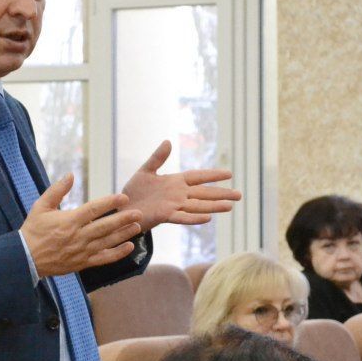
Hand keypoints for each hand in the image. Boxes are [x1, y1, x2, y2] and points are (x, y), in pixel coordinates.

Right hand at [20, 174, 143, 277]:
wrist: (25, 258)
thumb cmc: (33, 230)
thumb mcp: (40, 206)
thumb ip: (56, 190)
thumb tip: (70, 174)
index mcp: (69, 221)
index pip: (94, 209)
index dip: (110, 203)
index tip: (123, 197)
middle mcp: (78, 236)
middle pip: (105, 226)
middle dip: (123, 219)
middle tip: (138, 213)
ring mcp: (82, 251)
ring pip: (107, 242)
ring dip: (123, 234)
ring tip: (137, 226)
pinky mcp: (83, 262)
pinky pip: (104, 259)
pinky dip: (118, 254)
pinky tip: (129, 246)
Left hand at [121, 141, 241, 232]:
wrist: (122, 208)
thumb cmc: (133, 191)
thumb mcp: (145, 170)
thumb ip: (158, 157)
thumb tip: (168, 141)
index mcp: (175, 182)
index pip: (198, 177)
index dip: (213, 175)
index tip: (229, 174)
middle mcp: (178, 194)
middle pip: (203, 193)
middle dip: (221, 193)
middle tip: (240, 195)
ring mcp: (173, 206)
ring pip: (197, 206)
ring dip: (213, 206)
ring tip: (230, 206)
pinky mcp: (164, 216)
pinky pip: (182, 217)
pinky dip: (194, 218)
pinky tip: (208, 218)